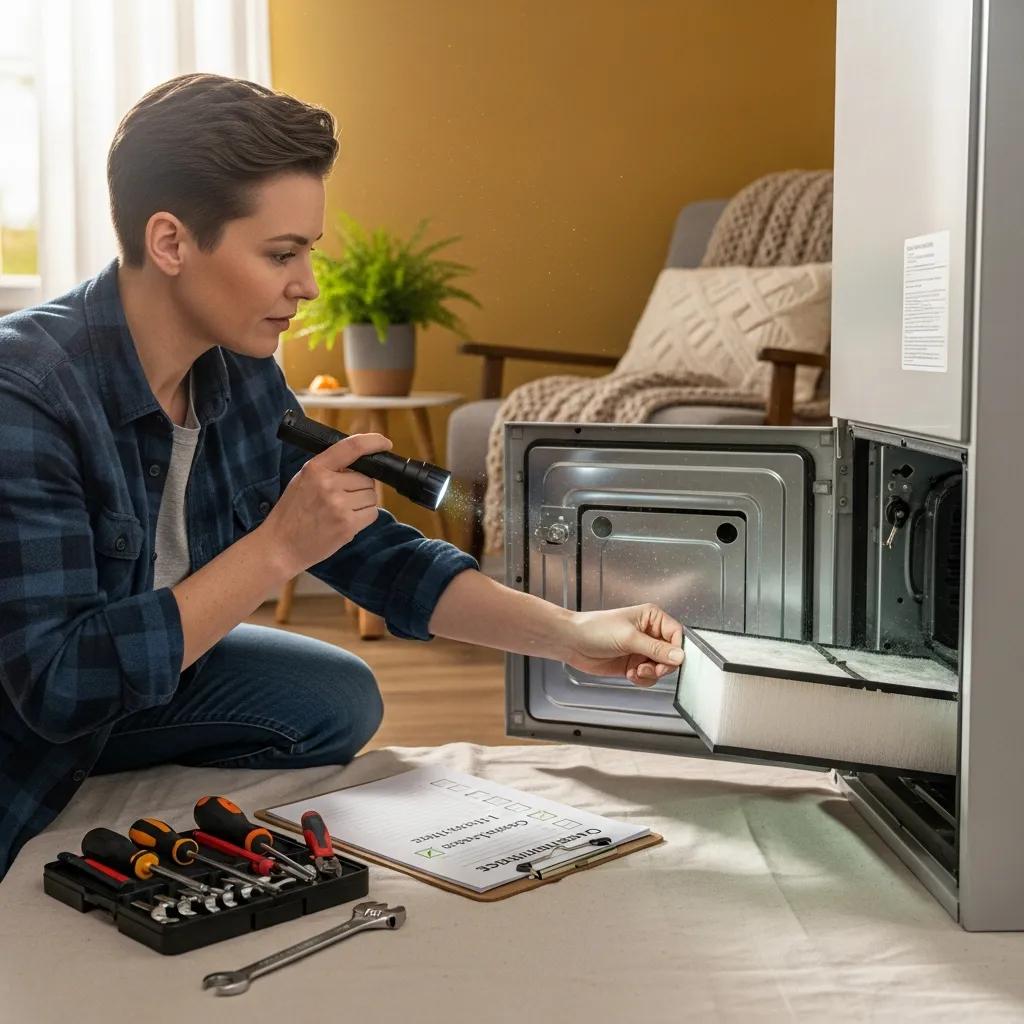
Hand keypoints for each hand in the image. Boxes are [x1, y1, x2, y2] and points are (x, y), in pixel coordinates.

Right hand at [259, 432, 392, 576]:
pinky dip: (364, 517)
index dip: (373, 442)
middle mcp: (328, 483)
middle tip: (341, 499)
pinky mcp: (347, 525)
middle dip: (360, 487)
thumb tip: (360, 461)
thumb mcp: (303, 480)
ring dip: (362, 503)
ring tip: (341, 512)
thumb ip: (328, 468)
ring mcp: (339, 505)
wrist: (280, 546)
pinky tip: (346, 522)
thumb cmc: (292, 512)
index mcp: (316, 468)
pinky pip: (372, 513)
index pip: (352, 446)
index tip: (385, 443)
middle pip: (367, 478)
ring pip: (372, 496)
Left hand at [564, 603, 683, 686]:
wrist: (573, 642)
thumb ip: (656, 649)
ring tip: (636, 671)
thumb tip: (679, 656)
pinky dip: (642, 679)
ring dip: (651, 673)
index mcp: (651, 617)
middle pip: (671, 654)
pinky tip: (630, 674)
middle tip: (651, 669)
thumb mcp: (629, 638)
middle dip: (662, 665)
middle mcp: (649, 633)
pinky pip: (649, 676)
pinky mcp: (634, 664)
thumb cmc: (595, 629)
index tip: (671, 661)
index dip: (676, 650)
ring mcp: (641, 649)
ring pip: (661, 667)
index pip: (677, 634)